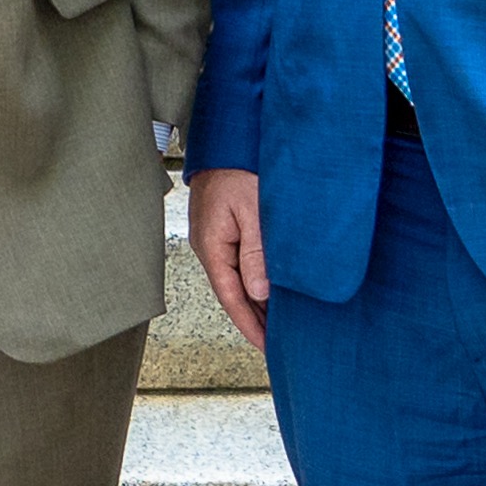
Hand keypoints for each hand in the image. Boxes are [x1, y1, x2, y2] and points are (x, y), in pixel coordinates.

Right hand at [188, 168, 269, 351]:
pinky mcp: (219, 228)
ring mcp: (211, 237)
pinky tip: (265, 290)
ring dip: (253, 302)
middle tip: (278, 344)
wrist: (227, 138)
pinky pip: (234, 263)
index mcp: (211, 245)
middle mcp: (207, 245)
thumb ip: (256, 253)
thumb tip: (258, 293)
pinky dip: (250, 281)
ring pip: (233, 279)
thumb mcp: (253, 211)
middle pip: (230, 293)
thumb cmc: (239, 169)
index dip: (250, 325)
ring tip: (276, 324)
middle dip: (253, 320)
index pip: (231, 297)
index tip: (267, 347)